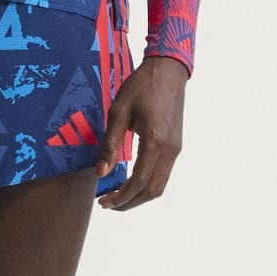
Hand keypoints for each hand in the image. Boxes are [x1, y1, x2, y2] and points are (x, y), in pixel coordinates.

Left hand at [94, 54, 188, 210]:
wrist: (168, 71)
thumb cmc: (142, 86)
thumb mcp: (119, 112)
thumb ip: (110, 144)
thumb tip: (100, 173)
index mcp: (155, 141)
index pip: (139, 182)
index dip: (121, 197)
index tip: (103, 202)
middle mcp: (170, 149)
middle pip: (152, 191)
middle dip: (129, 203)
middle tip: (107, 204)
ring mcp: (176, 149)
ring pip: (160, 186)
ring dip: (139, 196)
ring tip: (117, 196)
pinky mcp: (176, 146)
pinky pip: (163, 174)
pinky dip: (147, 185)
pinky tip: (131, 182)